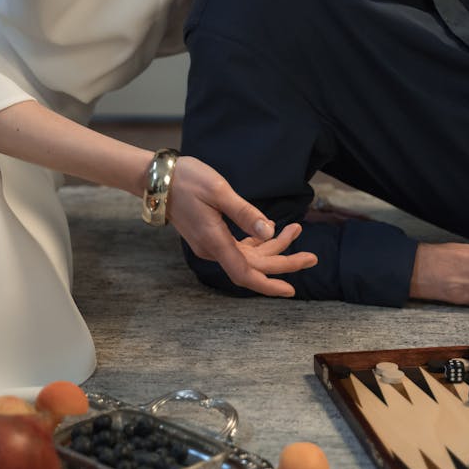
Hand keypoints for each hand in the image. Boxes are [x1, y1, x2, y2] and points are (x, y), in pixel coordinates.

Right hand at [166, 156, 317, 296]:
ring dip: (273, 246)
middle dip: (283, 261)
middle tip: (312, 255)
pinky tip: (271, 229)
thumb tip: (269, 230)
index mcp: (215, 241)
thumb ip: (244, 213)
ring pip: (247, 254)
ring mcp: (209, 243)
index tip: (291, 289)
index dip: (269, 284)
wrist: (156, 179)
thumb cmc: (186, 180)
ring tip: (297, 229)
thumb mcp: (219, 191)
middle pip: (253, 265)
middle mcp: (212, 248)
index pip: (246, 273)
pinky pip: (238, 246)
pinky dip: (257, 240)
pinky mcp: (209, 235)